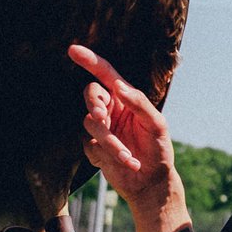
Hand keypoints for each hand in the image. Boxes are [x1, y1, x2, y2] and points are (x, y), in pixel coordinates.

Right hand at [68, 44, 182, 213]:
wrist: (151, 181)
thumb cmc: (158, 148)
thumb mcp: (156, 124)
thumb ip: (139, 103)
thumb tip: (119, 86)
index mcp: (126, 98)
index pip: (105, 74)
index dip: (89, 61)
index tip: (73, 50)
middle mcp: (111, 110)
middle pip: (91, 95)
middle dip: (94, 104)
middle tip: (101, 116)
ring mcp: (101, 128)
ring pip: (91, 123)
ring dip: (110, 140)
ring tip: (129, 156)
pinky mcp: (94, 147)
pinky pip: (91, 145)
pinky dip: (110, 154)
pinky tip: (128, 163)